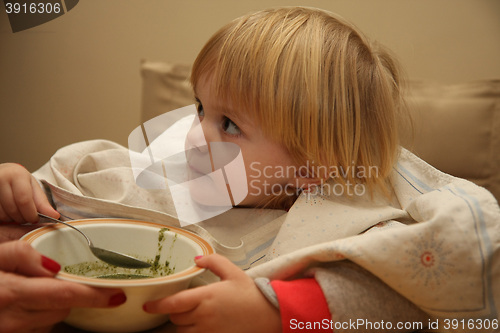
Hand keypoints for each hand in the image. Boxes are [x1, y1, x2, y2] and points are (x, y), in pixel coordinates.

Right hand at [0, 163, 58, 222]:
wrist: (1, 173)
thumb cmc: (18, 181)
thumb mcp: (32, 187)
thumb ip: (42, 202)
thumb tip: (55, 216)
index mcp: (17, 175)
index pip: (24, 200)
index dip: (30, 214)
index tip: (35, 219)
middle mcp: (1, 178)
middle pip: (13, 208)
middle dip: (22, 218)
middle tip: (26, 218)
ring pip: (3, 214)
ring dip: (11, 219)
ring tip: (16, 213)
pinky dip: (3, 217)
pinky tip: (7, 212)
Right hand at [0, 241, 126, 332]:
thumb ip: (19, 255)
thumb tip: (52, 266)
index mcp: (9, 294)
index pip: (64, 297)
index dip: (93, 297)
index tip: (115, 295)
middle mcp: (11, 320)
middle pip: (61, 310)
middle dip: (71, 296)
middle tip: (72, 280)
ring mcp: (11, 331)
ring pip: (50, 321)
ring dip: (54, 306)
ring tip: (40, 288)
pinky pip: (35, 328)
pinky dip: (39, 316)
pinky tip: (29, 302)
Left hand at [143, 254, 281, 332]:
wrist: (268, 315)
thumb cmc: (251, 294)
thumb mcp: (233, 272)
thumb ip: (213, 261)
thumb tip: (197, 259)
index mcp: (206, 297)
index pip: (173, 303)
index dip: (157, 305)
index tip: (148, 305)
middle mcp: (204, 316)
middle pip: (175, 318)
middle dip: (176, 311)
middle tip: (186, 304)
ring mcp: (208, 331)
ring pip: (183, 330)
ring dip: (184, 323)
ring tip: (197, 315)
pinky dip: (193, 332)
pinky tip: (202, 325)